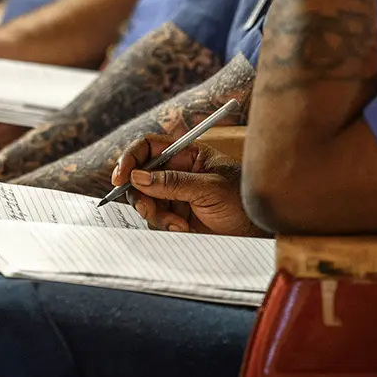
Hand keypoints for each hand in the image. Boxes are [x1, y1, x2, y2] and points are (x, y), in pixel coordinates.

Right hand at [113, 134, 262, 236]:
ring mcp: (172, 193)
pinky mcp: (173, 214)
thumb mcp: (210, 188)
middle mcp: (175, 171)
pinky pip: (153, 217)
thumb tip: (138, 177)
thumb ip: (174, 182)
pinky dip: (162, 224)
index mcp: (185, 153)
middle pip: (138, 175)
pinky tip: (182, 228)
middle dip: (139, 194)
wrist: (255, 229)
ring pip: (143, 199)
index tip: (121, 177)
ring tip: (177, 223)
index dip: (130, 158)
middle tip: (148, 209)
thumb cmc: (241, 199)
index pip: (148, 147)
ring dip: (154, 213)